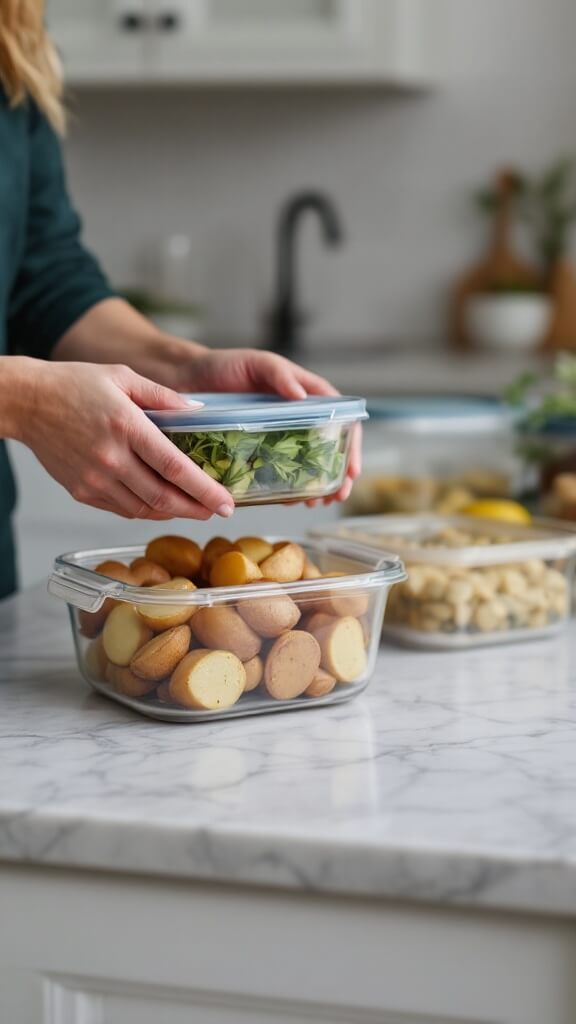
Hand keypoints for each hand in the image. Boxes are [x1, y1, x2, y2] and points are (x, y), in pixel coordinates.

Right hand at [16, 361, 235, 520]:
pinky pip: (122, 509)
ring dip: (173, 512)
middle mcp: (112, 458)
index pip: (175, 468)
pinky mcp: (82, 491)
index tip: (227, 502)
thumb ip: (164, 395)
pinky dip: (146, 510)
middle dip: (197, 509)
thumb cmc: (74, 384)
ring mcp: (95, 479)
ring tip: (194, 508)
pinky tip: (161, 504)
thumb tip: (199, 411)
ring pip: (144, 509)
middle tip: (219, 511)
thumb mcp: (124, 376)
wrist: (26, 401)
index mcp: (127, 426)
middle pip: (164, 497)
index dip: (205, 490)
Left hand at [188, 348, 361, 503]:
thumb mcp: (255, 363)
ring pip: (305, 464)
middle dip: (337, 473)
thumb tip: (301, 395)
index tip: (351, 468)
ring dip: (316, 485)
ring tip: (316, 503)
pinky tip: (290, 501)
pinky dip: (287, 488)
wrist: (185, 380)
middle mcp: (295, 417)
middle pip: (328, 447)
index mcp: (303, 393)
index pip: (340, 417)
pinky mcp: (255, 451)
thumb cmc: (223, 366)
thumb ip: (279, 374)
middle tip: (337, 495)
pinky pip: (276, 472)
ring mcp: (276, 436)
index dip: (349, 443)